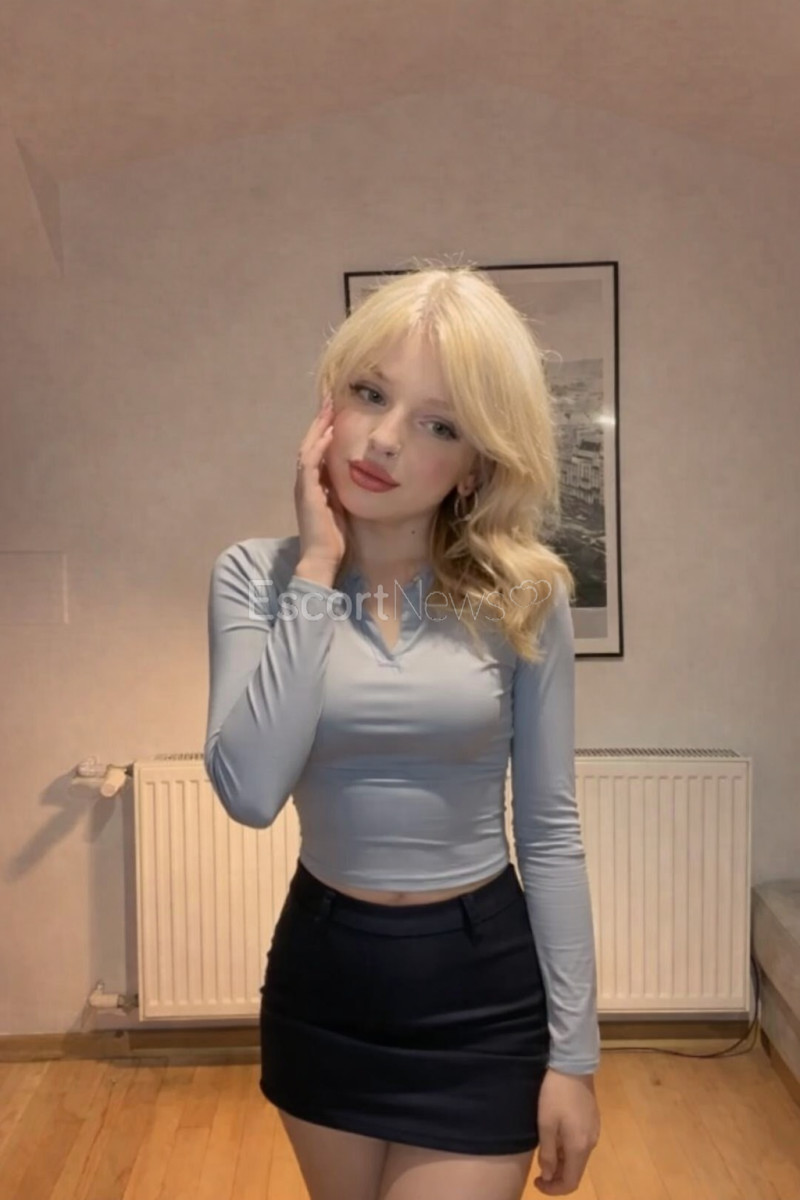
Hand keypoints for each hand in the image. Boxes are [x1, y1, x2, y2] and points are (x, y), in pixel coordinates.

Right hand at [294, 391, 347, 570]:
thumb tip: (359, 475)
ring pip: (308, 448)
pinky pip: (310, 463)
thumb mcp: (343, 507)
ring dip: (318, 427)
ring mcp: (304, 486)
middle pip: (311, 443)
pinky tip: (328, 433)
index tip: (336, 411)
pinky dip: (319, 447)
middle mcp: (306, 482)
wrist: (322, 559)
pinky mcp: (306, 492)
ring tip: (328, 407)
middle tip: (330, 398)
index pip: (318, 450)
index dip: (326, 430)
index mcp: (315, 484)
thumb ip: (345, 490)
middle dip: (320, 421)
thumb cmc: (335, 539)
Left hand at [534, 1069, 600, 1194]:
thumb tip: (548, 1177)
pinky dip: (568, 1150)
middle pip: (575, 1172)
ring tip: (544, 1152)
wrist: (573, 1065)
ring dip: (562, 1163)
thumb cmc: (555, 1094)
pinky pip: (581, 1145)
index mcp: (579, 1147)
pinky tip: (556, 1138)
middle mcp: (590, 1144)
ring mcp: (594, 1132)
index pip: (570, 1182)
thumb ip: (548, 1153)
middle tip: (538, 1170)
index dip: (554, 1189)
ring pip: (578, 1158)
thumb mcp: (545, 1124)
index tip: (537, 1183)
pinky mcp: (593, 1121)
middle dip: (557, 1177)